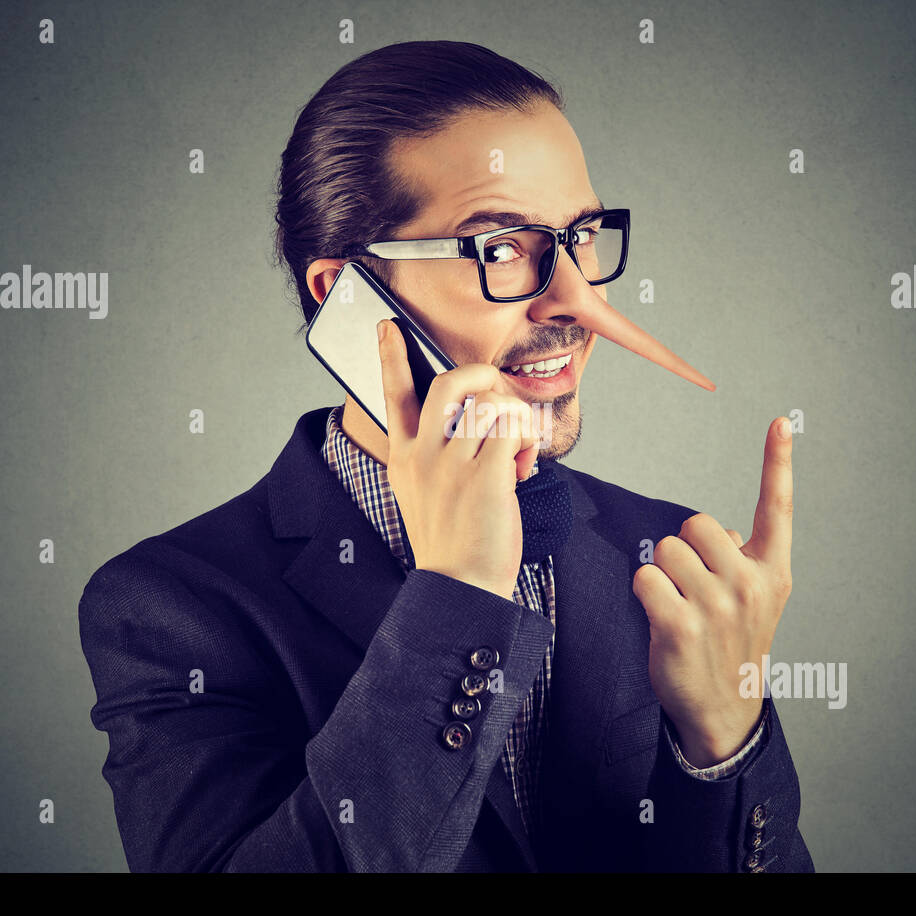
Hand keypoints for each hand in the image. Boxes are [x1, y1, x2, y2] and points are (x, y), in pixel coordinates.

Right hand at [378, 318, 540, 599]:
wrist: (459, 588)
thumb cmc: (451, 543)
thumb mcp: (423, 495)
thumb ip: (435, 456)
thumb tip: (473, 418)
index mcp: (403, 458)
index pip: (393, 395)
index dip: (391, 356)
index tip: (388, 326)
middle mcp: (422, 456)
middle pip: (449, 384)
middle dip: (480, 375)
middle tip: (496, 391)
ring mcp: (452, 465)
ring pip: (490, 405)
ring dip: (514, 418)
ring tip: (517, 449)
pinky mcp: (486, 476)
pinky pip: (512, 430)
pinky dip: (526, 440)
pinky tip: (524, 464)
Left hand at [632, 417, 793, 764]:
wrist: (725, 708)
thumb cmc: (732, 644)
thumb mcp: (756, 600)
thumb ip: (741, 558)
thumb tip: (714, 532)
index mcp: (772, 571)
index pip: (777, 507)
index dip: (778, 462)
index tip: (781, 422)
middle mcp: (750, 583)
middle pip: (694, 524)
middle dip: (684, 548)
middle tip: (693, 586)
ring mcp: (717, 606)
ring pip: (665, 549)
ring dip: (663, 573)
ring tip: (679, 605)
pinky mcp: (679, 624)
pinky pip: (644, 577)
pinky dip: (644, 591)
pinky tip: (661, 617)